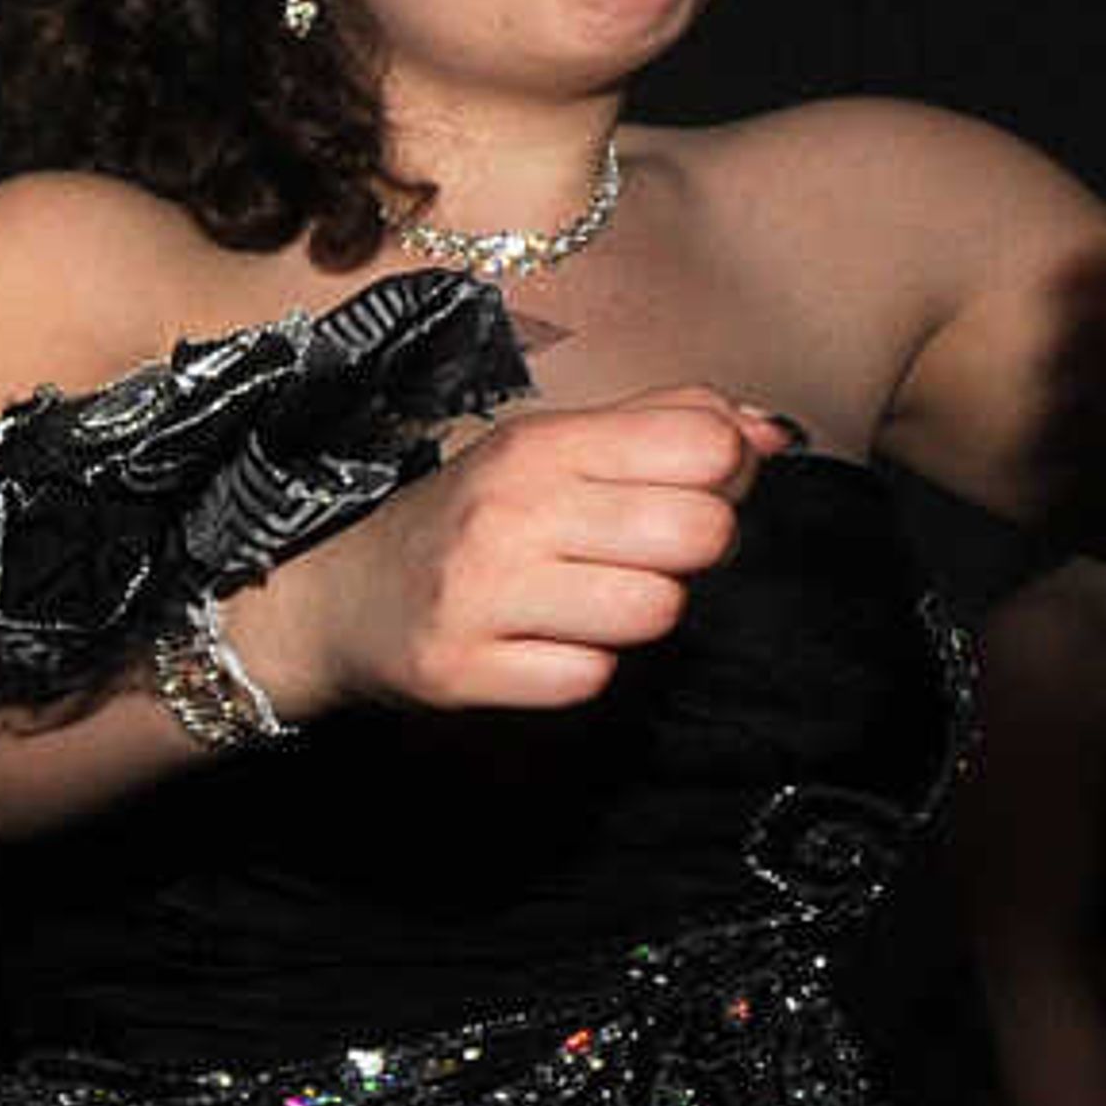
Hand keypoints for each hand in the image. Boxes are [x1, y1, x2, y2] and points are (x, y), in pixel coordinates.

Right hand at [294, 384, 798, 715]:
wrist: (337, 600)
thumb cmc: (468, 521)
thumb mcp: (550, 449)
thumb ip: (661, 426)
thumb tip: (769, 435)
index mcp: (541, 443)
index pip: (704, 448)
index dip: (723, 480)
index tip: (683, 496)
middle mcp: (510, 511)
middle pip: (697, 534)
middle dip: (694, 556)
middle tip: (648, 560)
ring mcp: (481, 594)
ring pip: (654, 612)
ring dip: (641, 616)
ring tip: (595, 604)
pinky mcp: (460, 670)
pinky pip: (586, 679)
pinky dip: (579, 669)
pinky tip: (545, 647)